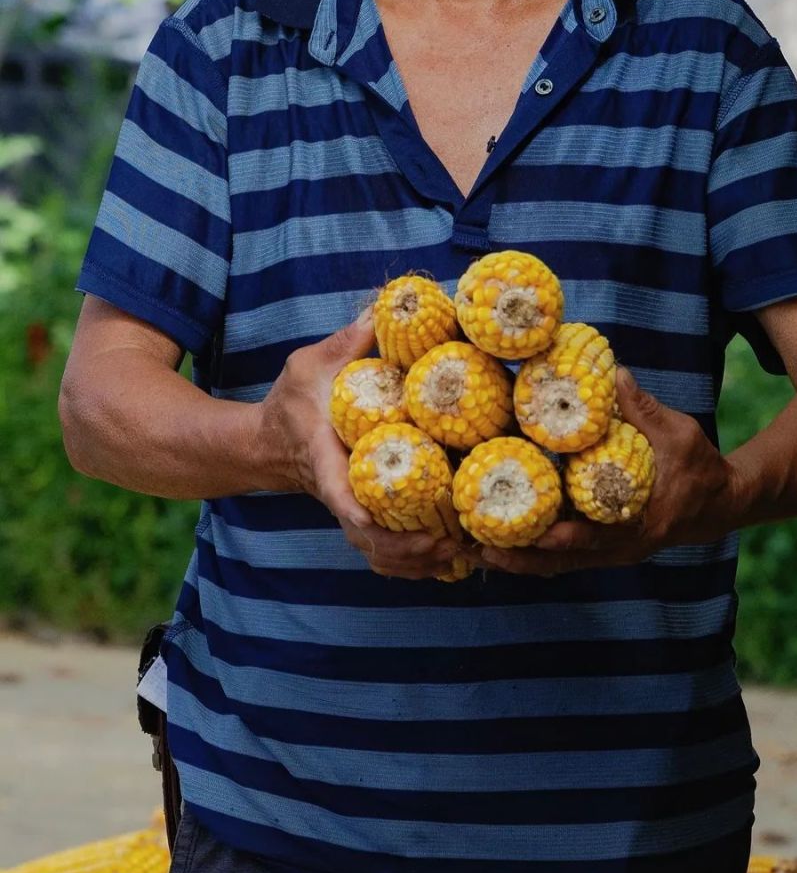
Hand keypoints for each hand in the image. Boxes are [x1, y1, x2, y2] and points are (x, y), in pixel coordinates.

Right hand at [253, 309, 461, 578]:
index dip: (357, 510)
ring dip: (414, 562)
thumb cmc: (289, 403)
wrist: (265, 443)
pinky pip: (383, 557)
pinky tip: (447, 562)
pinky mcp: (361, 520)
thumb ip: (347, 343)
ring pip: (376, 555)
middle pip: (366, 538)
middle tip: (449, 541)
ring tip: (456, 555)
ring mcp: (348, 512)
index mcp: (323, 458)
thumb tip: (386, 307)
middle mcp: (338, 494)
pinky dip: (411, 566)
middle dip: (405, 548)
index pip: (337, 492)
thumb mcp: (308, 365)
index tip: (379, 522)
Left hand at [478, 366, 740, 576]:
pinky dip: (531, 552)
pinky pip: (560, 556)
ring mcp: (608, 552)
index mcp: (640, 526)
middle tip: (479, 548)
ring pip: (556, 564)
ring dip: (518, 560)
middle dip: (522, 559)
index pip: (597, 538)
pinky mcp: (599, 548)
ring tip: (475, 549)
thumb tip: (615, 373)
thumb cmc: (701, 468)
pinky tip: (498, 543)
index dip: (566, 538)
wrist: (718, 502)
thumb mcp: (681, 435)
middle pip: (563, 562)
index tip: (536, 534)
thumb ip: (644, 410)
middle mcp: (619, 548)